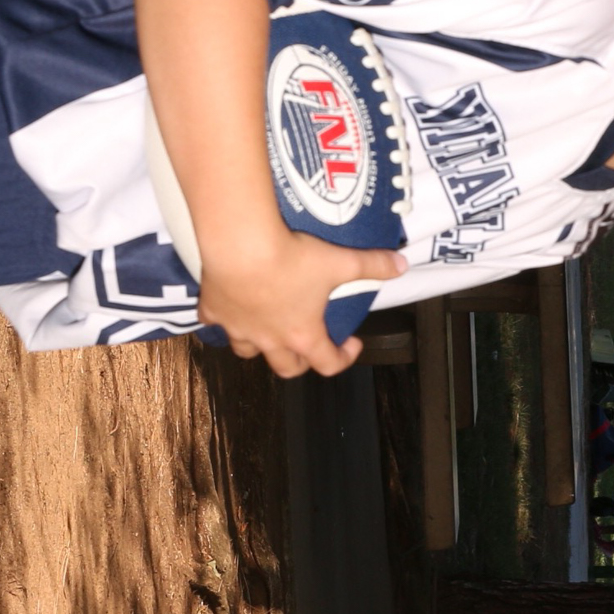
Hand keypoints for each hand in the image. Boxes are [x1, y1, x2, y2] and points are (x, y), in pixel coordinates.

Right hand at [197, 227, 403, 378]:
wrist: (240, 246)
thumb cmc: (293, 259)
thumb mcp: (340, 261)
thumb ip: (373, 265)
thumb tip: (401, 264)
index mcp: (303, 334)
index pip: (327, 363)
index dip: (344, 358)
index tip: (352, 344)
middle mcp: (269, 339)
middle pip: (285, 367)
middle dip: (301, 362)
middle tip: (310, 345)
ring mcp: (238, 328)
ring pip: (247, 351)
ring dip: (260, 347)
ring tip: (268, 331)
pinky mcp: (212, 311)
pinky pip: (215, 324)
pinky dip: (223, 320)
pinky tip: (228, 308)